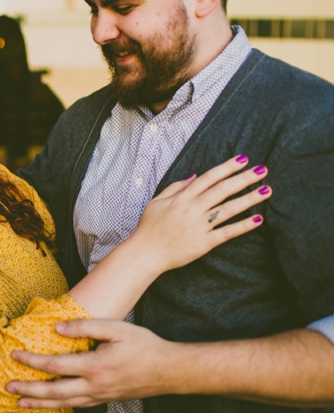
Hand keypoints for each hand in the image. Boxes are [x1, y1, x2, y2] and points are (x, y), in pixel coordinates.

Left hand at [6, 319, 178, 407]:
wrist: (169, 371)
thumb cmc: (143, 345)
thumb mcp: (115, 328)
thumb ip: (84, 327)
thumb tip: (56, 328)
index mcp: (93, 366)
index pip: (54, 365)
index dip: (31, 360)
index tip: (14, 355)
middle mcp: (93, 386)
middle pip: (53, 391)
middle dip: (28, 389)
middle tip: (8, 386)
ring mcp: (99, 397)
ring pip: (63, 403)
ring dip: (40, 402)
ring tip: (21, 402)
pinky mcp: (105, 400)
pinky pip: (76, 405)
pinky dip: (59, 405)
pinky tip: (50, 403)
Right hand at [131, 155, 270, 272]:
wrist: (146, 252)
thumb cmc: (149, 227)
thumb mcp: (157, 201)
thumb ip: (175, 187)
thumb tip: (194, 175)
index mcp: (182, 198)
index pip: (209, 178)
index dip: (227, 167)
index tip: (243, 160)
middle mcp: (193, 208)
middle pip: (222, 190)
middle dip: (244, 179)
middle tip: (262, 170)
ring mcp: (200, 225)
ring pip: (228, 209)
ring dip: (249, 199)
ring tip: (267, 190)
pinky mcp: (204, 242)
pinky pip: (227, 232)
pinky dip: (243, 226)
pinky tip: (258, 219)